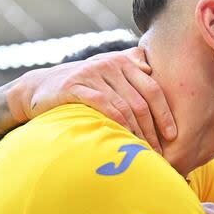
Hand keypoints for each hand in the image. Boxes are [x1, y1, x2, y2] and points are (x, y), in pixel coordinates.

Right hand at [8, 47, 175, 151]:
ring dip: (138, 133)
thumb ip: (132, 70)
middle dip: (153, 130)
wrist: (40, 87)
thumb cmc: (85, 87)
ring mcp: (93, 73)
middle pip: (141, 102)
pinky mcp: (76, 86)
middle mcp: (110, 64)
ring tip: (144, 151)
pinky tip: (125, 141)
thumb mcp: (109, 74)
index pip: (153, 90)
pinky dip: (119, 126)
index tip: (173, 135)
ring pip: (126, 107)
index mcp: (124, 62)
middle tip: (159, 151)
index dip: (165, 114)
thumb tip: (153, 71)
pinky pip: (106, 107)